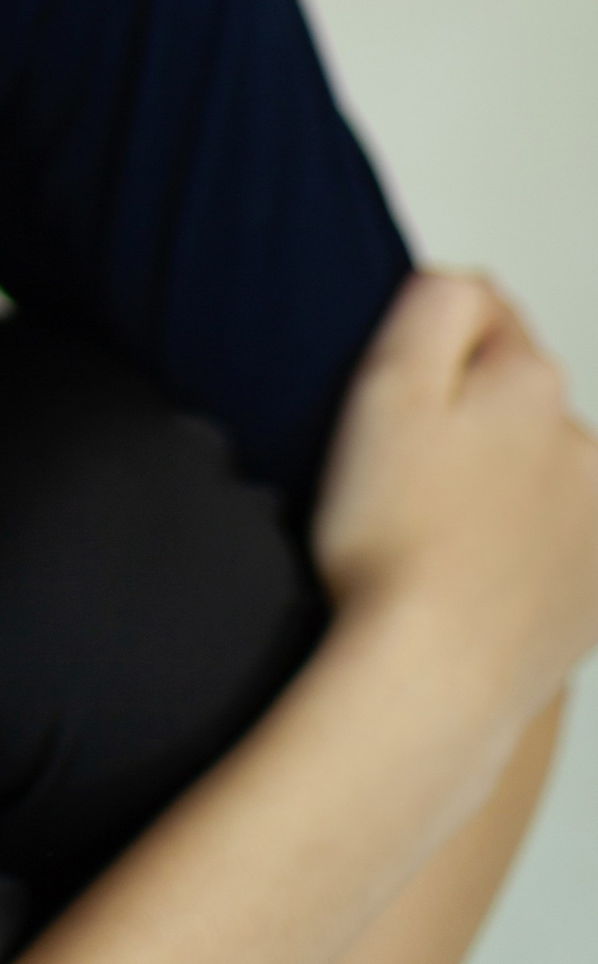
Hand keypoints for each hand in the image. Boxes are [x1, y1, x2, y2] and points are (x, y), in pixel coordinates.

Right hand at [312, 271, 597, 740]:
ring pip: (535, 472)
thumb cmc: (394, 543)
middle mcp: (583, 445)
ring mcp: (595, 522)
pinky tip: (467, 579)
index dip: (422, 352)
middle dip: (466, 423)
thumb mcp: (385, 386)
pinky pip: (552, 545)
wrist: (432, 679)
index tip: (391, 409)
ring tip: (432, 538)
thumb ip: (435, 304)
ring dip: (495, 488)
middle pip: (512, 399)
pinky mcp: (592, 590)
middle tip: (399, 480)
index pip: (478, 315)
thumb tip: (465, 285)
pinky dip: (516, 553)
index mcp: (531, 384)